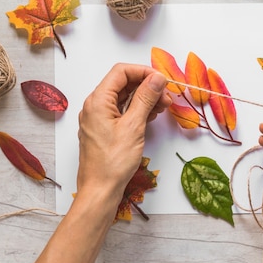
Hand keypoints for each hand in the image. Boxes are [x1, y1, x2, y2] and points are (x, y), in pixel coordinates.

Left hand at [76, 63, 170, 205]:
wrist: (100, 190)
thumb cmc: (113, 162)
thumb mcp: (134, 126)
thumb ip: (145, 98)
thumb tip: (157, 78)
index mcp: (98, 101)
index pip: (121, 72)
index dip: (143, 71)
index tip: (162, 80)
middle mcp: (95, 106)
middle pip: (122, 83)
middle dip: (146, 86)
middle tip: (166, 96)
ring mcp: (99, 118)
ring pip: (123, 98)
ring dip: (144, 98)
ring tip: (163, 107)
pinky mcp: (104, 129)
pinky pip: (121, 111)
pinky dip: (137, 110)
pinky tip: (151, 116)